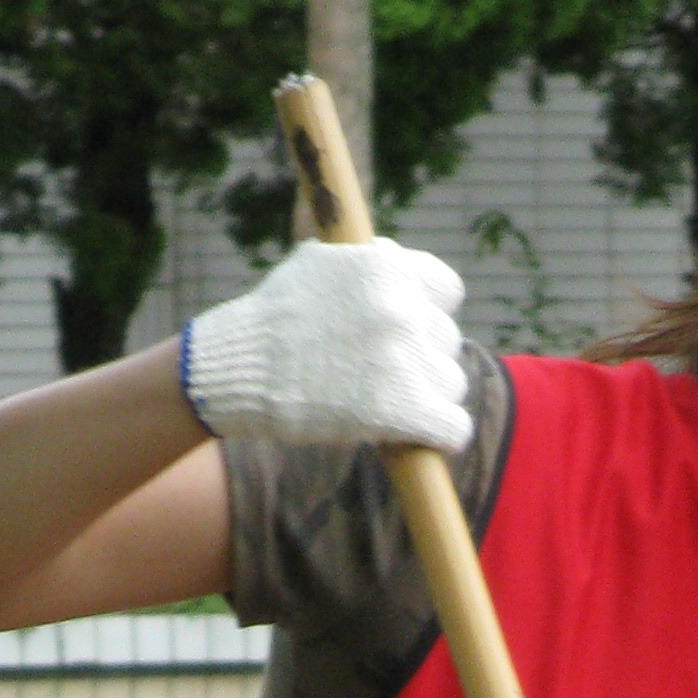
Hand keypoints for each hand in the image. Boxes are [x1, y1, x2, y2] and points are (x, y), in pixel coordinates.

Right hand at [179, 238, 469, 453]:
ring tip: (398, 407)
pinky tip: (429, 438)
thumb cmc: (275, 320)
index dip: (429, 315)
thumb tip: (394, 260)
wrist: (245, 369)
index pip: (447, 293)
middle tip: (389, 378)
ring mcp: (405, 357)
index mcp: (388, 267)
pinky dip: (444, 435)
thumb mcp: (318, 264)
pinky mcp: (405, 409)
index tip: (412, 333)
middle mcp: (402, 307)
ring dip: (430, 398)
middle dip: (422, 360)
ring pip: (450, 383)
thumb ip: (365, 263)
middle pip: (446, 341)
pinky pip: (453, 426)